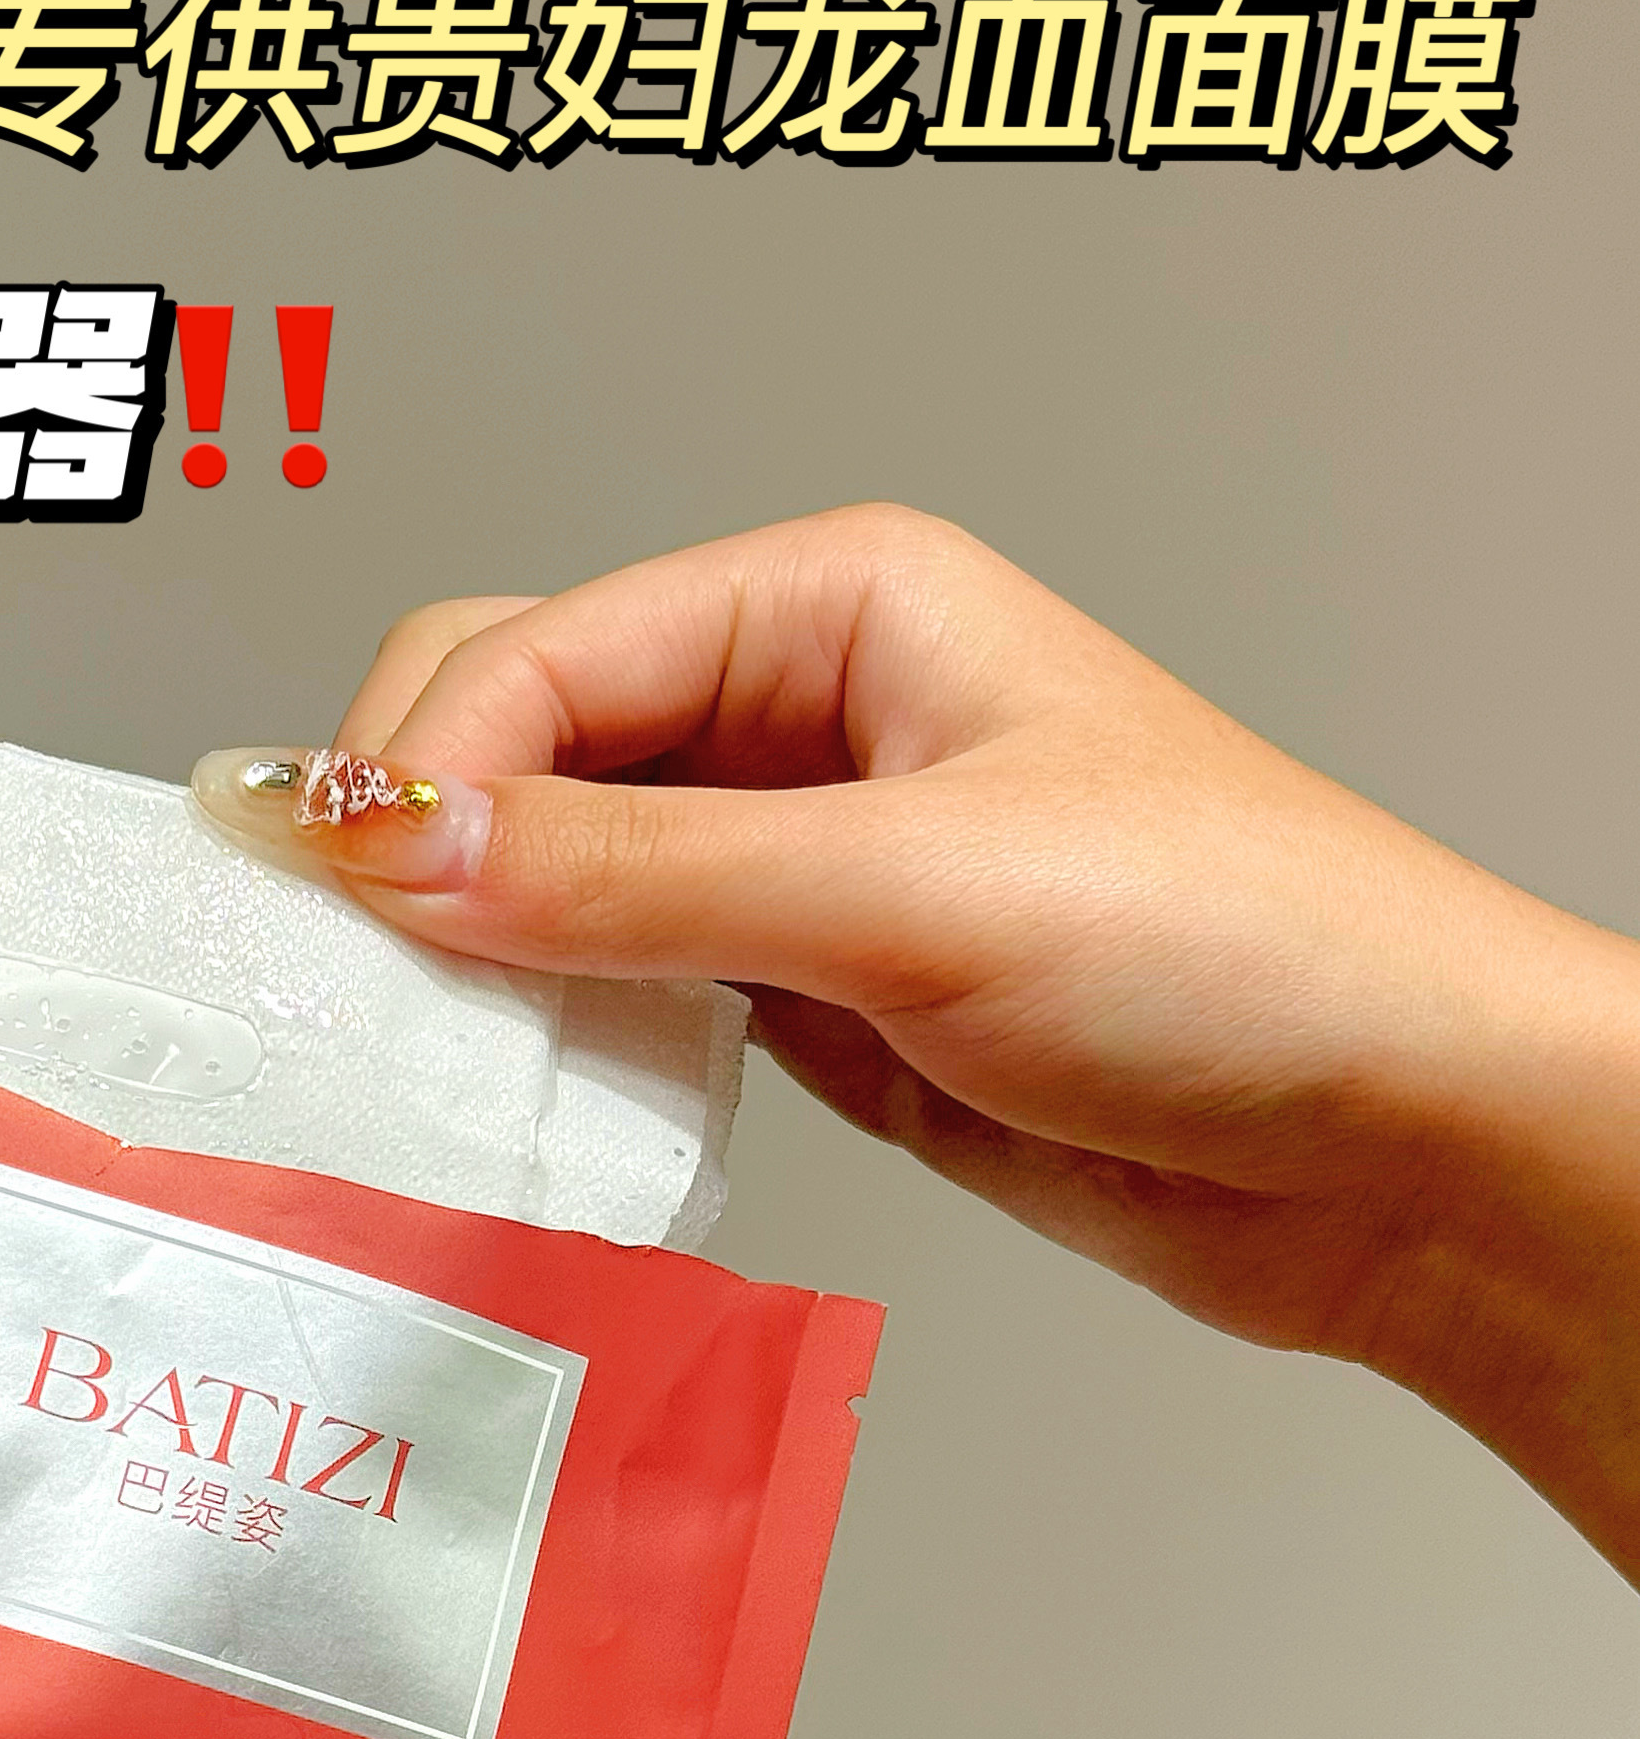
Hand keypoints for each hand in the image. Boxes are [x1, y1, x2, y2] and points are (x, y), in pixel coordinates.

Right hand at [189, 510, 1639, 1576]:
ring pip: (559, 868)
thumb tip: (400, 844)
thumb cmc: (1244, 949)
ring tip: (416, 1042)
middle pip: (525, 732)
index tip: (341, 899)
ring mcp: (802, 859)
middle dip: (429, 833)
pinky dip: (558, 1031)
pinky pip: (627, 987)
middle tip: (355, 972)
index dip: (426, 766)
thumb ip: (635, 874)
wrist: (1396, 1139)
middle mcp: (805, 710)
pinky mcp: (814, 995)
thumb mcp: (909, 892)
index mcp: (836, 600)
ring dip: (479, 943)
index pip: (544, 646)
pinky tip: (525, 1088)